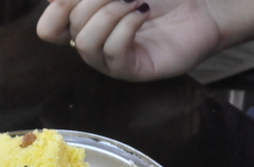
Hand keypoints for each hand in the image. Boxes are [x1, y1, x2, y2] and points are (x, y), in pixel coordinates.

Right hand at [37, 0, 222, 80]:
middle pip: (69, 27)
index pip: (49, 29)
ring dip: (108, 12)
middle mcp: (95, 46)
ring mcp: (112, 61)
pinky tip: (143, 12)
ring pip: (86, 42)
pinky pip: (113, 51)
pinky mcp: (133, 71)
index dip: (58, 7)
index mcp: (86, 24)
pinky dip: (126, 25)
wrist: (204, 7)